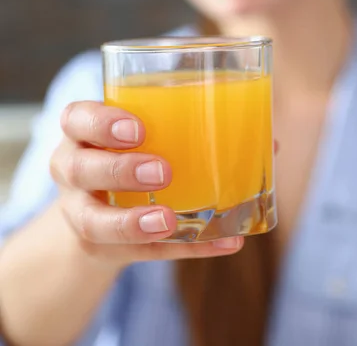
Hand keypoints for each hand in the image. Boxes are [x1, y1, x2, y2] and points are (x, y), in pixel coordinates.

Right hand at [50, 101, 243, 269]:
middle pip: (76, 167)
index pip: (75, 117)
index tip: (138, 129)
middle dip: (118, 170)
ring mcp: (81, 212)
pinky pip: (137, 253)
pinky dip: (182, 248)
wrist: (99, 206)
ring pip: (92, 221)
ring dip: (133, 222)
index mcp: (83, 131)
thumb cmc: (132, 155)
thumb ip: (195, 129)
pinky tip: (223, 242)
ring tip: (170, 220)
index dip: (100, 123)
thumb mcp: (147, 134)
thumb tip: (270, 140)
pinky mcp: (103, 247)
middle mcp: (72, 169)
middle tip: (163, 171)